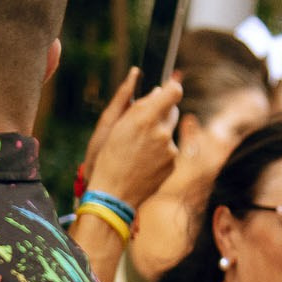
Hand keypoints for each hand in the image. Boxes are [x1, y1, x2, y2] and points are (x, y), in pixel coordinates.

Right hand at [80, 72, 182, 210]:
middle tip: (142, 125)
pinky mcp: (173, 163)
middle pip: (173, 109)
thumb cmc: (107, 158)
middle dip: (161, 112)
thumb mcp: (112, 125)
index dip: (171, 88)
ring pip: (170, 131)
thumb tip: (152, 87)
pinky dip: (160, 152)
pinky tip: (143, 161)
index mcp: (145, 118)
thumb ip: (135, 102)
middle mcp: (162, 131)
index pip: (174, 91)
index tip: (165, 91)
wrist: (113, 194)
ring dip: (159, 134)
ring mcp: (170, 149)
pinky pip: (170, 149)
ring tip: (137, 149)